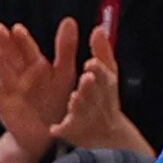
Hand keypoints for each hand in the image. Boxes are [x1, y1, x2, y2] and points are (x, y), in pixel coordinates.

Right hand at [0, 19, 84, 158]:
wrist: (47, 133)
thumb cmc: (56, 100)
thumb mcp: (64, 72)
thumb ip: (66, 47)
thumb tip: (69, 19)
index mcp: (35, 66)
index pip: (27, 49)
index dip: (22, 39)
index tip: (18, 27)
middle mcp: (20, 76)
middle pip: (11, 57)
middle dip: (5, 43)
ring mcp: (11, 91)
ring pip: (3, 73)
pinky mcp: (5, 108)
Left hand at [50, 22, 146, 153]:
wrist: (105, 133)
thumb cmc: (104, 97)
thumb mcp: (107, 73)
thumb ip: (102, 51)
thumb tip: (99, 29)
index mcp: (104, 85)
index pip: (104, 76)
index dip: (99, 70)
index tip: (91, 63)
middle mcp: (96, 101)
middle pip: (94, 93)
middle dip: (91, 86)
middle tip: (86, 78)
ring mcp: (85, 117)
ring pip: (82, 110)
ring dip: (80, 104)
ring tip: (75, 97)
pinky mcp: (72, 132)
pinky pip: (66, 130)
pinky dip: (62, 129)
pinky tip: (54, 128)